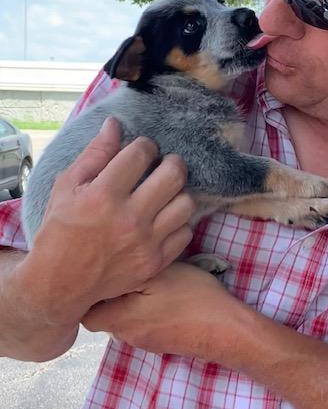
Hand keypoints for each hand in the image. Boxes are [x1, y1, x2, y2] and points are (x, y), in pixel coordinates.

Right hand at [17, 117, 193, 326]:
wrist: (60, 284)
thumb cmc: (61, 230)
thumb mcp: (67, 187)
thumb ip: (94, 154)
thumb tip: (115, 124)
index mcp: (103, 195)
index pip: (141, 153)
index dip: (144, 145)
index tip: (142, 149)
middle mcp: (129, 218)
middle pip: (174, 174)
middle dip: (171, 161)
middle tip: (164, 163)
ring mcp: (146, 243)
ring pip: (186, 203)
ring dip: (178, 192)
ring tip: (165, 191)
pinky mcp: (156, 262)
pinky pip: (185, 231)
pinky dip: (178, 221)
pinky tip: (163, 217)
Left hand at [82, 262, 246, 361]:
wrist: (225, 328)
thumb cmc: (192, 298)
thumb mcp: (159, 273)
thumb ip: (128, 270)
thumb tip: (105, 266)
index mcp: (118, 318)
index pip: (83, 309)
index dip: (88, 288)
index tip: (99, 267)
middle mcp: (125, 334)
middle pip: (102, 311)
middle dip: (109, 289)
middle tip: (122, 264)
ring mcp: (143, 340)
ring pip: (122, 314)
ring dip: (128, 297)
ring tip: (145, 274)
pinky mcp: (159, 340)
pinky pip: (140, 320)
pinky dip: (144, 305)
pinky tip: (162, 291)